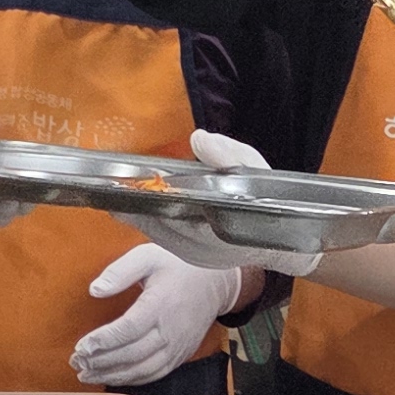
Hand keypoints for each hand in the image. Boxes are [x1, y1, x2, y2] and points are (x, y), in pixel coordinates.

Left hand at [73, 244, 243, 389]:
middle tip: (76, 363)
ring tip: (86, 375)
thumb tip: (94, 291)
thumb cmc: (179, 264)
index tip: (81, 347)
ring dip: (113, 375)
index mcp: (161, 304)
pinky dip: (132, 380)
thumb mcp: (148, 255)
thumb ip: (120, 272)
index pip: (128, 329)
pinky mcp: (181, 355)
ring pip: (143, 370)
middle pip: (132, 354)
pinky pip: (155, 374)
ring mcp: (178, 346)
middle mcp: (171, 331)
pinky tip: (112, 378)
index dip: (104, 340)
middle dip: (102, 362)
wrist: (217, 281)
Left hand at [119, 130, 285, 271]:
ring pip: (154, 232)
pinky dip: (150, 219)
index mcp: (209, 231)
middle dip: (131, 203)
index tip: (120, 183)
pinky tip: (141, 203)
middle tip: (108, 184)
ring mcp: (192, 255)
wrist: (287, 242)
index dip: (140, 198)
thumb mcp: (256, 172)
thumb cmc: (273, 205)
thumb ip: (228, 156)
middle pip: (151, 225)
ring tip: (118, 190)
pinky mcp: (192, 255)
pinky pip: (162, 236)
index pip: (162, 214)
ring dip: (137, 211)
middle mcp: (196, 248)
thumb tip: (198, 139)